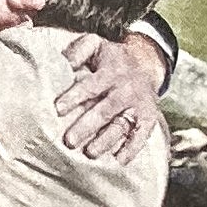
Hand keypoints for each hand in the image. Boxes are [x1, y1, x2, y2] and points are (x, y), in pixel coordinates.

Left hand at [56, 34, 166, 164]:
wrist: (146, 64)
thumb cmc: (110, 59)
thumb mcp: (96, 45)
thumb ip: (79, 51)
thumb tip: (64, 63)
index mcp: (111, 71)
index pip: (91, 86)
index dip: (75, 97)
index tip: (58, 109)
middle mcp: (126, 90)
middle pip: (105, 110)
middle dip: (87, 126)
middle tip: (69, 141)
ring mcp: (138, 106)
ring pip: (121, 126)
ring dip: (106, 141)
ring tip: (90, 153)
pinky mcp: (148, 118)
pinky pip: (142, 135)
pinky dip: (132, 148)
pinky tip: (120, 160)